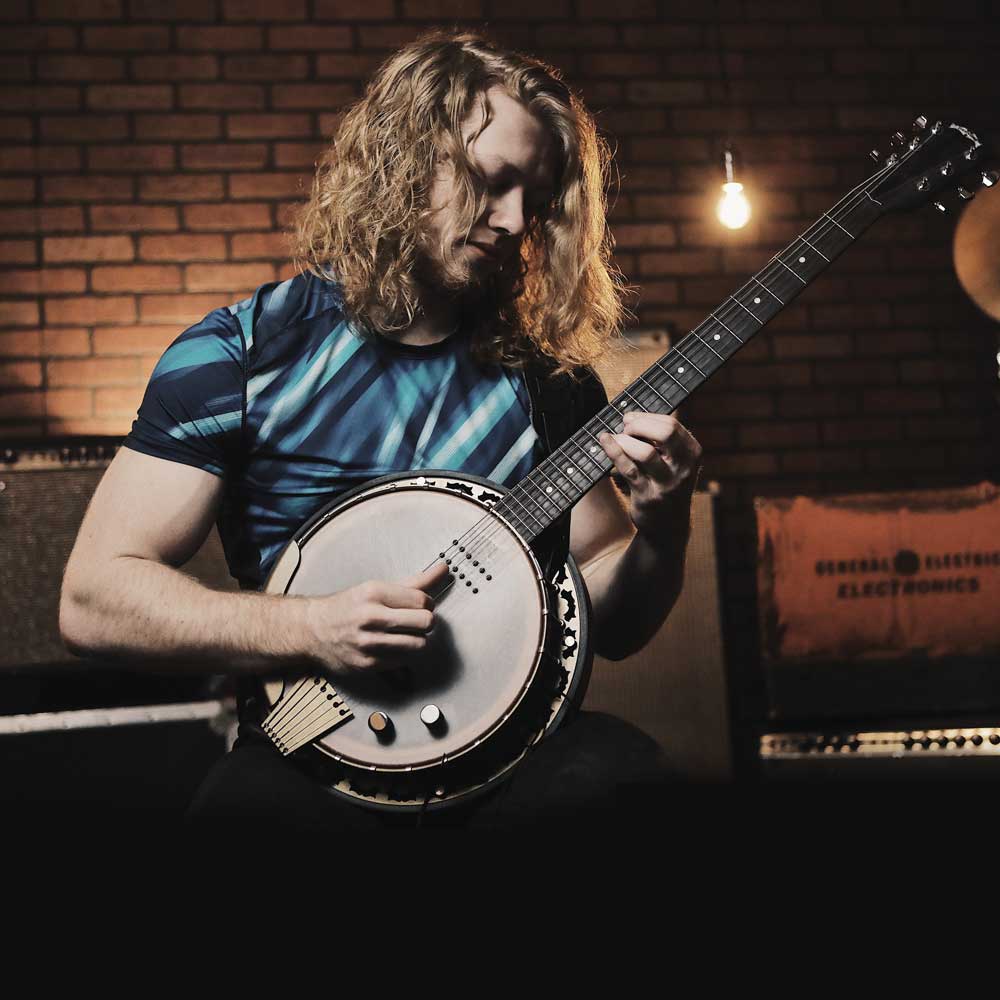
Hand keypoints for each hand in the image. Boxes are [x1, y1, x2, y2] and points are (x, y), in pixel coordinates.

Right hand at [301, 561, 448, 674]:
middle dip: (426, 622)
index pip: (423, 600)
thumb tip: (444, 569)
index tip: (420, 606)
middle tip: (416, 622)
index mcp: (374, 593)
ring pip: (419, 645)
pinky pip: (404, 662)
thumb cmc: (348, 607)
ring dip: (417, 640)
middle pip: (425, 622)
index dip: (427, 604)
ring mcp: (368, 643)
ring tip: (404, 635)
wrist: (312, 630)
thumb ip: (414, 582)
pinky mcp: (367, 664)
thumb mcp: (377, 588)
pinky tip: (391, 647)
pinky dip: (403, 655)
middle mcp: (370, 617)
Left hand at [598, 411, 701, 542]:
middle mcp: (683, 468)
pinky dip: (614, 451)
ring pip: (645, 452)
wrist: (668, 526)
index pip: (671, 424)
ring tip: (616, 438)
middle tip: (626, 428)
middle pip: (666, 433)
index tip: (631, 419)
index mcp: (692, 453)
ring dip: (625, 440)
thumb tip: (630, 416)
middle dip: (640, 425)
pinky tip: (605, 441)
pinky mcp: (647, 496)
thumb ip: (661, 440)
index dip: (646, 418)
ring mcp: (667, 484)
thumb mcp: (675, 461)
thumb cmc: (666, 484)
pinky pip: (628, 469)